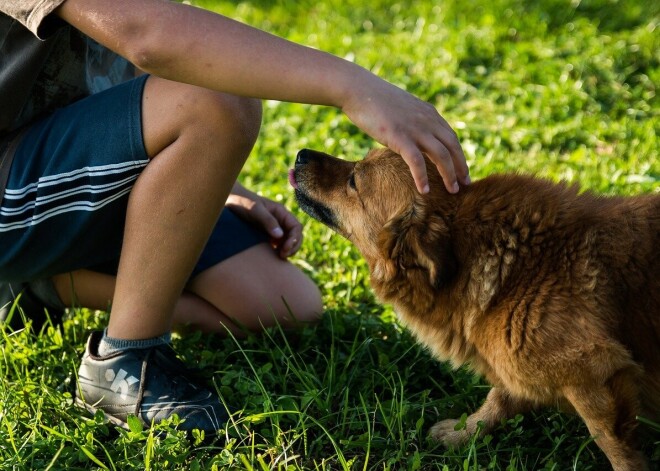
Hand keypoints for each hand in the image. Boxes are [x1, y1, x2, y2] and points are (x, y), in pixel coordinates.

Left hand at [226, 192, 302, 258]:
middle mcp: (279, 220)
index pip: (296, 227)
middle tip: (283, 256)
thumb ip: (268, 221)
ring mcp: (273, 228)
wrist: (227, 200)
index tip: (285, 249)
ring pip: (287, 241)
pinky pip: (277, 244)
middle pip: (295, 235)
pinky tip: (271, 256)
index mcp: (280, 212)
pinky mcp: (266, 234)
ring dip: (287, 250)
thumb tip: (280, 235)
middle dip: (293, 246)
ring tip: (278, 258)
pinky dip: (278, 251)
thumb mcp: (255, 210)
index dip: (294, 239)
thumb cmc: (241, 202)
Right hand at [341, 71, 469, 193]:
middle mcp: (427, 120)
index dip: (459, 155)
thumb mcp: (402, 109)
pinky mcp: (399, 137)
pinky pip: (417, 161)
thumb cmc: (374, 100)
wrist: (358, 90)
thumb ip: (412, 121)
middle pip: (452, 147)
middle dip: (461, 167)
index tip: (462, 170)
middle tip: (466, 184)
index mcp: (429, 114)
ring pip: (441, 155)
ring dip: (449, 175)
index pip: (451, 137)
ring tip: (452, 191)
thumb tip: (412, 136)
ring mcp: (414, 128)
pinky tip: (424, 191)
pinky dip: (422, 177)